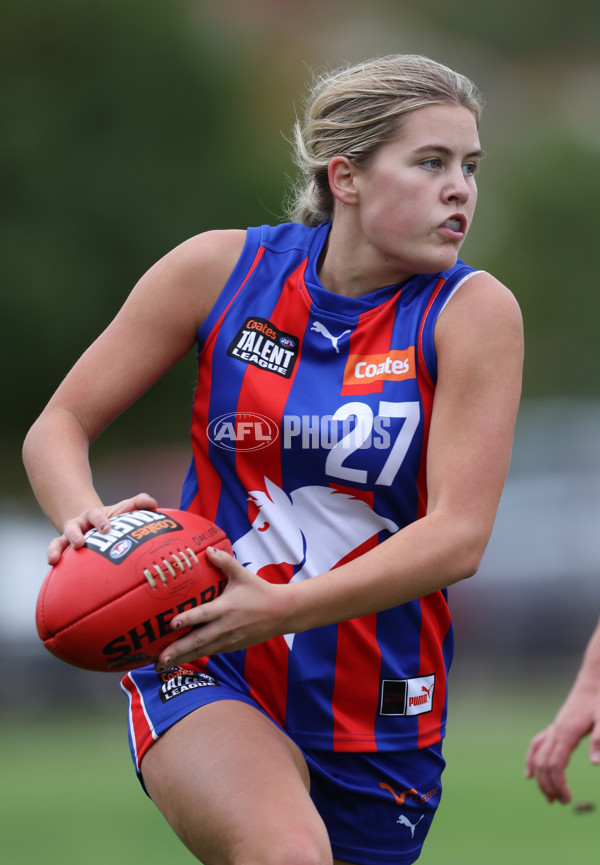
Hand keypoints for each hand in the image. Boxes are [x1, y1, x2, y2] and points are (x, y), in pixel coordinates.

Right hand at [47, 492, 158, 564]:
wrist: (96, 525)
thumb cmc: (115, 519)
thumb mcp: (125, 509)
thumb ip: (139, 503)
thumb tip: (152, 504)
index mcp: (94, 516)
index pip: (95, 515)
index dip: (100, 521)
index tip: (107, 529)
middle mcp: (79, 525)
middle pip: (74, 526)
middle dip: (75, 534)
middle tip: (80, 543)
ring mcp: (70, 538)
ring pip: (59, 540)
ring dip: (57, 548)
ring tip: (55, 558)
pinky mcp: (65, 549)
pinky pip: (55, 550)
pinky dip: (52, 555)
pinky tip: (52, 563)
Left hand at [155, 547, 293, 667]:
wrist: (281, 613)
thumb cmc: (260, 591)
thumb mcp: (243, 574)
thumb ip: (225, 562)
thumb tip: (208, 549)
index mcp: (226, 608)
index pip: (204, 614)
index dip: (188, 619)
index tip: (172, 623)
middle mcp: (225, 627)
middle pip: (199, 640)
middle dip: (178, 650)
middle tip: (159, 658)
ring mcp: (228, 640)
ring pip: (201, 651)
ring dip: (182, 658)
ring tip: (161, 665)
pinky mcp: (230, 647)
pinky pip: (209, 652)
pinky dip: (193, 657)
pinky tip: (178, 660)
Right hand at [525, 684, 599, 803]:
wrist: (595, 681)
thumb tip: (594, 764)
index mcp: (566, 733)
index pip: (555, 764)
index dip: (558, 784)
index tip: (568, 800)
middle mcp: (556, 731)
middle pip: (543, 763)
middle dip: (548, 785)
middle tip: (561, 803)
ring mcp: (554, 728)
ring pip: (537, 755)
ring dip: (540, 777)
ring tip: (548, 796)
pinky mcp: (556, 727)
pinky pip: (537, 745)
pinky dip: (531, 760)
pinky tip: (530, 773)